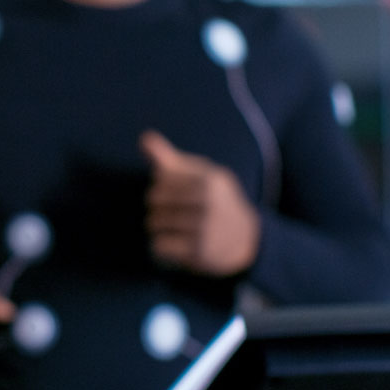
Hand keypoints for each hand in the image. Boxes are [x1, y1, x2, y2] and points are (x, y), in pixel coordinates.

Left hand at [140, 130, 259, 276]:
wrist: (245, 239)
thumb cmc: (213, 200)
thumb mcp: (199, 175)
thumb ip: (169, 158)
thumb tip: (144, 138)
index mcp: (209, 179)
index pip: (161, 178)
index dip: (161, 186)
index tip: (173, 193)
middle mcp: (209, 202)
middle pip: (154, 200)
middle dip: (156, 207)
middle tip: (169, 213)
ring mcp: (205, 228)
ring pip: (154, 223)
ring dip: (157, 227)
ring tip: (171, 228)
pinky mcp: (199, 252)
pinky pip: (158, 246)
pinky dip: (160, 246)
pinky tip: (174, 244)